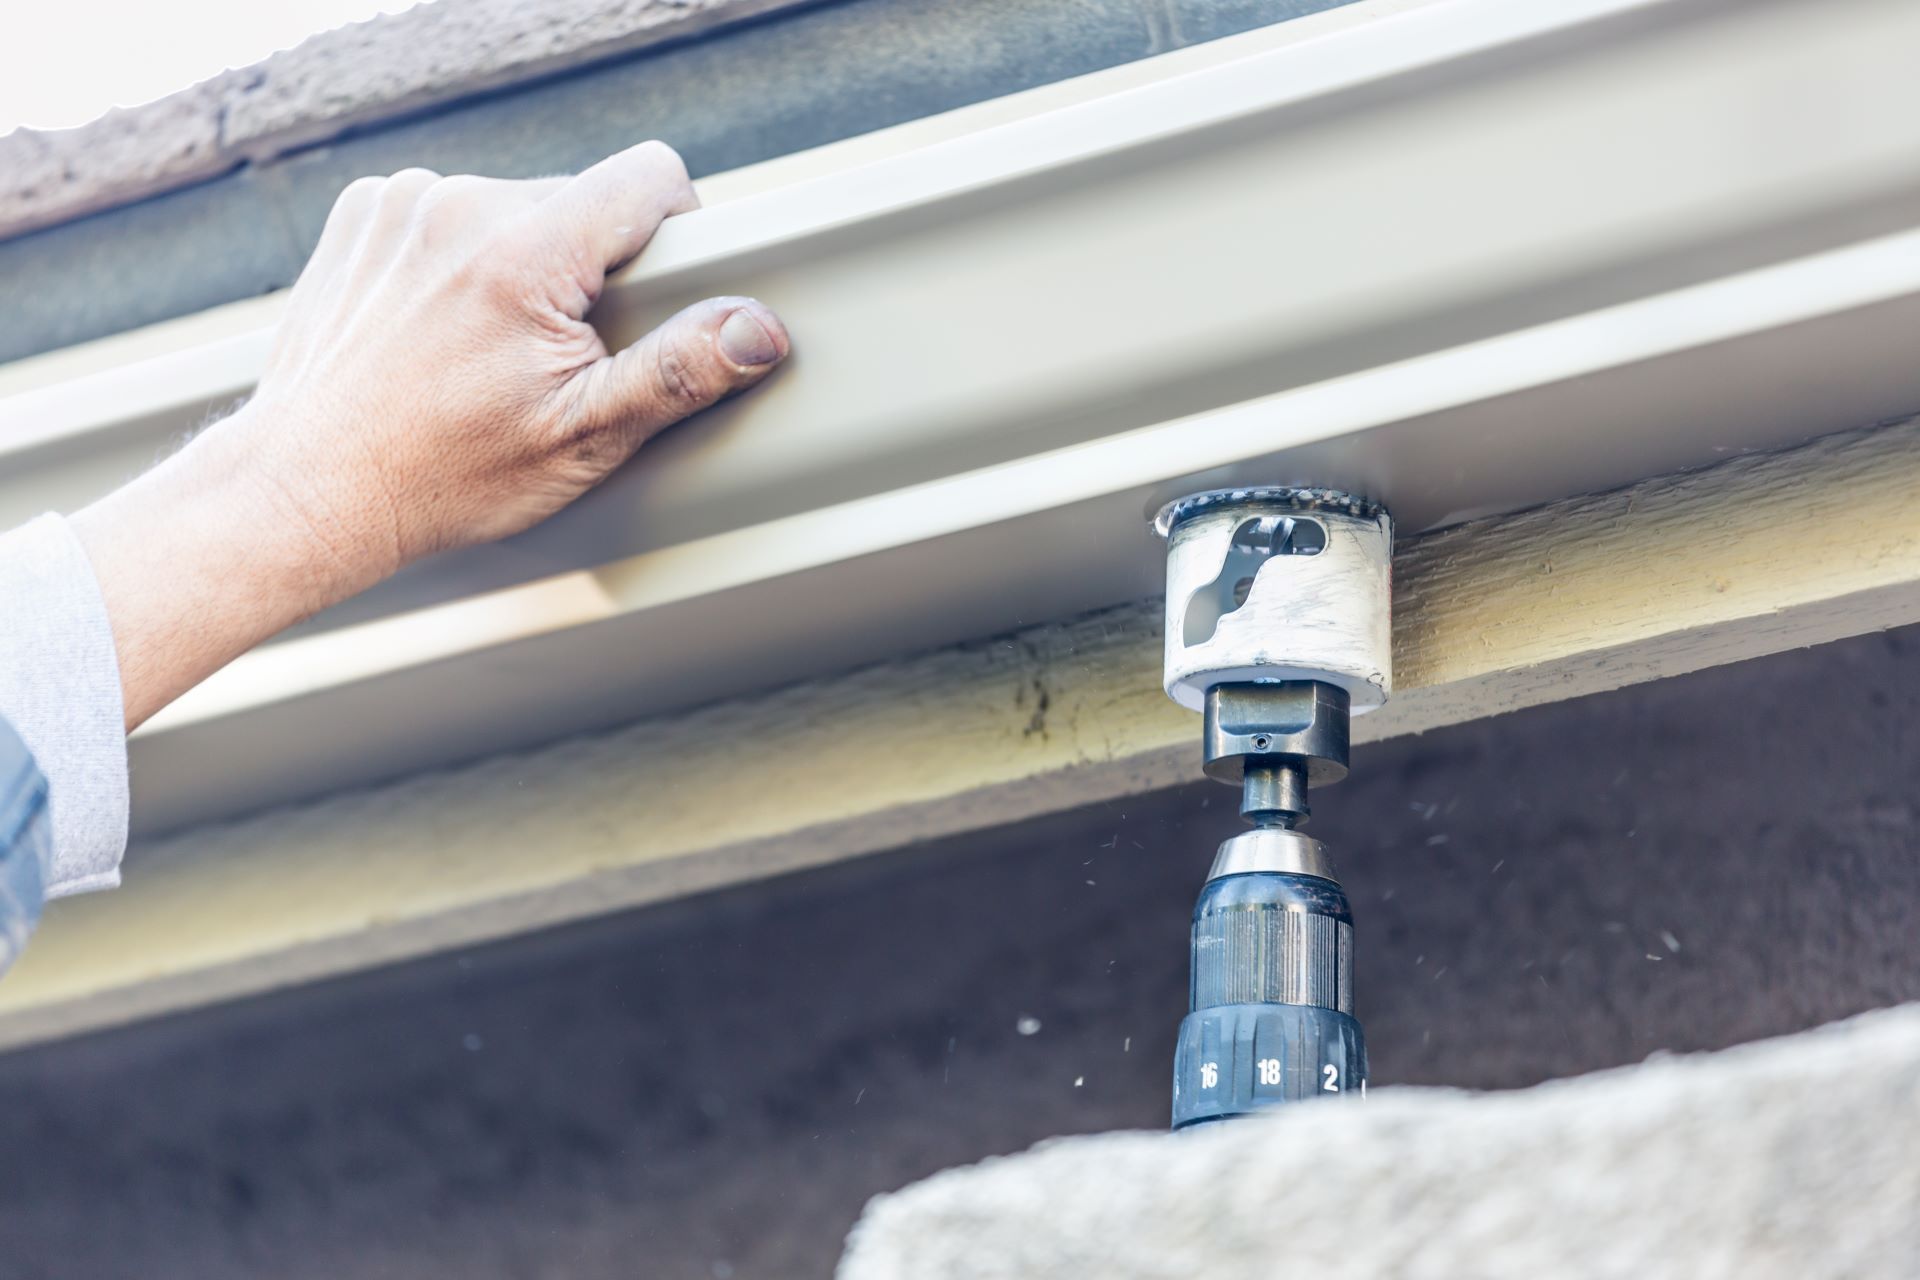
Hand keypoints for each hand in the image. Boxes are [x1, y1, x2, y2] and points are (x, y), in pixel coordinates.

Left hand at [72, 141, 789, 729]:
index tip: (661, 288)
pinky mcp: (365, 214)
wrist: (311, 487)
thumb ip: (678, 373)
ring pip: (515, 206)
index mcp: (524, 252)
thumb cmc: (445, 475)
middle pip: (580, 199)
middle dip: (591, 266)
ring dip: (525, 261)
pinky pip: (452, 211)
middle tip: (563, 354)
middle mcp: (460, 204)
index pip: (648, 175)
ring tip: (492, 348)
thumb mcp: (583, 439)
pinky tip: (445, 328)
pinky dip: (463, 258)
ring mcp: (403, 202)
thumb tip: (758, 330)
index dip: (675, 227)